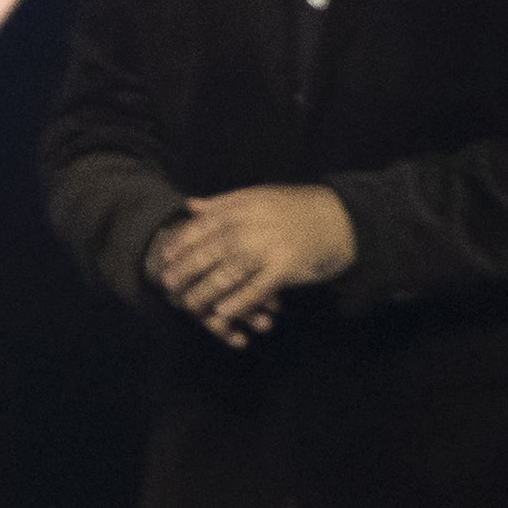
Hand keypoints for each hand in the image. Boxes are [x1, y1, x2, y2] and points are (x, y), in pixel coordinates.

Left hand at [148, 183, 356, 342]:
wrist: (342, 219)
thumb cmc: (297, 208)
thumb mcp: (259, 196)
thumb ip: (222, 203)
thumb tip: (189, 206)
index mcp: (243, 207)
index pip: (203, 226)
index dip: (182, 242)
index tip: (165, 256)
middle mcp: (252, 226)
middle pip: (210, 251)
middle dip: (186, 269)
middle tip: (168, 284)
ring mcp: (269, 248)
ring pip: (229, 273)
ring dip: (206, 291)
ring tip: (189, 304)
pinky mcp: (286, 268)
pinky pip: (256, 288)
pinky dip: (239, 301)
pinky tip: (224, 312)